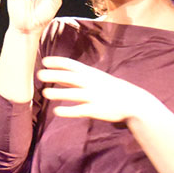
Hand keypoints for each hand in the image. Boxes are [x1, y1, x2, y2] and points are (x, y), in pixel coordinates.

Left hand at [36, 56, 156, 122]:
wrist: (134, 102)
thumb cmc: (111, 89)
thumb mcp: (95, 79)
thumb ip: (76, 78)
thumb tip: (57, 76)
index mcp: (91, 73)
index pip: (72, 65)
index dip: (58, 62)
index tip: (44, 60)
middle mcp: (91, 83)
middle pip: (71, 77)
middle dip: (55, 75)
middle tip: (39, 74)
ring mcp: (94, 96)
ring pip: (74, 94)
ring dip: (59, 93)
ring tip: (45, 92)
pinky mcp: (96, 110)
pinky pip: (80, 110)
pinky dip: (68, 111)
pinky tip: (56, 111)